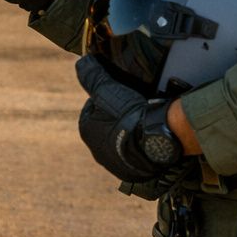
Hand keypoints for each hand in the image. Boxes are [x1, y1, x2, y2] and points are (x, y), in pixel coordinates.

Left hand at [76, 54, 183, 183]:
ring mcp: (117, 164)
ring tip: (144, 118)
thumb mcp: (106, 88)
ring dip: (130, 131)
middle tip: (133, 104)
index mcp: (87, 131)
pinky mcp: (135, 173)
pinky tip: (151, 134)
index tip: (118, 92)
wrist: (155, 141)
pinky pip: (137, 155)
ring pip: (122, 141)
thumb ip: (92, 75)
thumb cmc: (128, 114)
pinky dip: (142, 145)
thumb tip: (81, 63)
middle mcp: (98, 151)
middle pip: (107, 125)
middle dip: (117, 115)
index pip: (92, 108)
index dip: (105, 97)